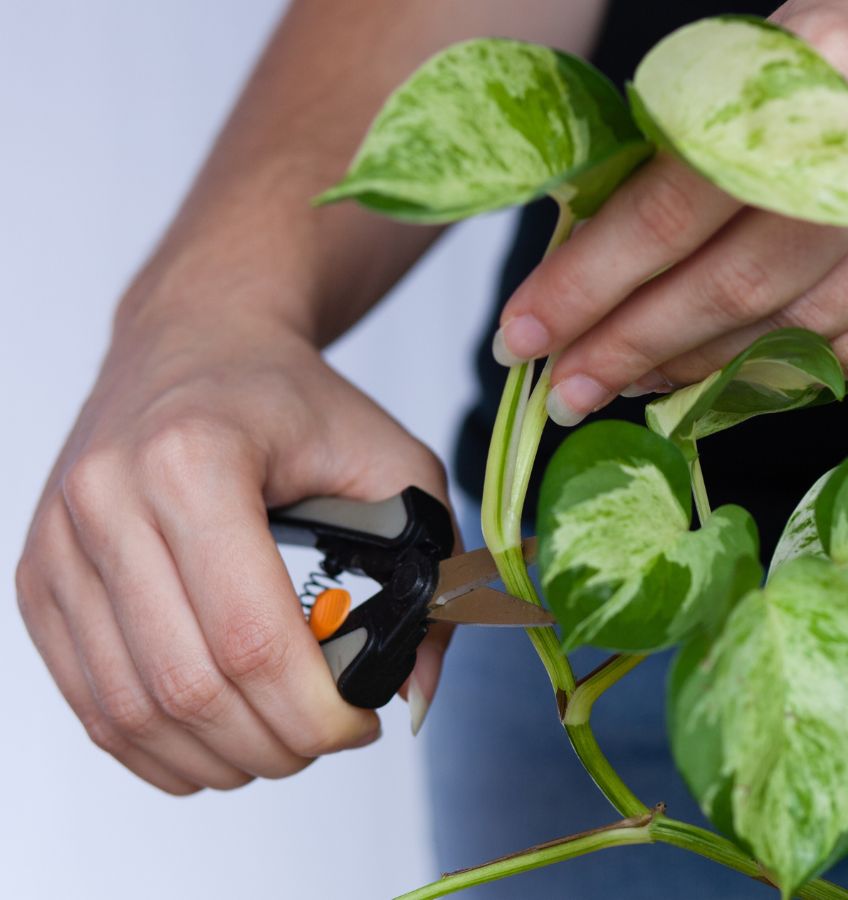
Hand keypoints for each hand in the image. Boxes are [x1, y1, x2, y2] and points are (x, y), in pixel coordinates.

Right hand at [15, 299, 451, 793]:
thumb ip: (430, 571)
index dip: (313, 711)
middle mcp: (108, 499)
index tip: (363, 725)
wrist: (198, 341)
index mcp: (196, 461)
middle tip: (328, 740)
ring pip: (132, 709)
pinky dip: (157, 747)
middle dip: (274, 744)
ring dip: (217, 757)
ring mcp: (60, 542)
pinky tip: (218, 743)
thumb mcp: (395, 462)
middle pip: (188, 687)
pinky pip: (89, 701)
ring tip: (281, 743)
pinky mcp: (39, 577)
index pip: (249, 638)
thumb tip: (417, 691)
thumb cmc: (296, 402)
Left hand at [494, 0, 847, 424]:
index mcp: (827, 63)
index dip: (595, 278)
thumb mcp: (781, 49)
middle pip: (740, 283)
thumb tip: (597, 254)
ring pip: (804, 329)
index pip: (683, 200)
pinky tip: (738, 376)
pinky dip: (794, 369)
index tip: (528, 329)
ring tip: (639, 382)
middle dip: (635, 344)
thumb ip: (701, 139)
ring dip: (705, 370)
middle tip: (567, 386)